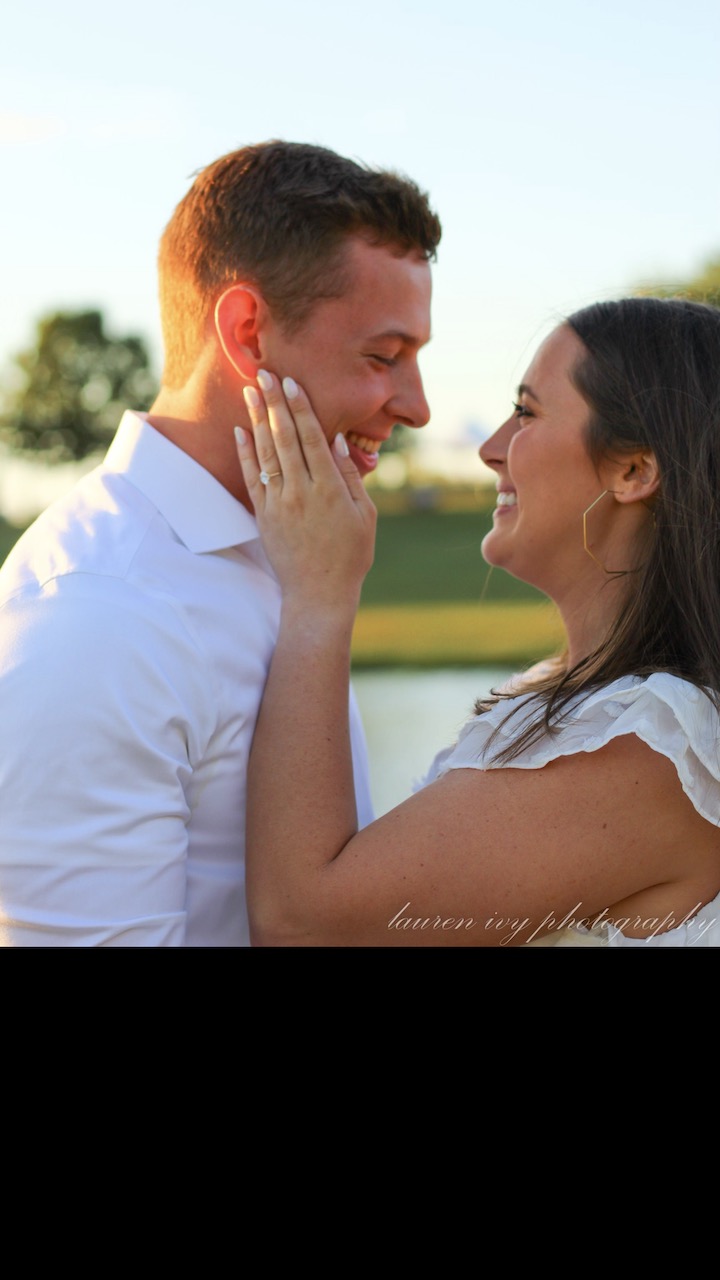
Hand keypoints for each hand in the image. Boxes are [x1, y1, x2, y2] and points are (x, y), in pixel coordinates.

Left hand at [234, 370, 376, 612]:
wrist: (318, 594)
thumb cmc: (350, 555)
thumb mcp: (364, 515)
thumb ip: (350, 476)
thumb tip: (334, 441)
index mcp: (330, 489)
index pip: (312, 438)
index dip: (301, 408)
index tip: (292, 383)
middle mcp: (301, 492)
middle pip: (285, 438)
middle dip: (274, 403)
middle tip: (265, 374)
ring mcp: (279, 503)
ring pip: (266, 453)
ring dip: (256, 419)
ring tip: (250, 391)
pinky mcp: (264, 516)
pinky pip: (252, 478)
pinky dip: (245, 453)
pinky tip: (240, 431)